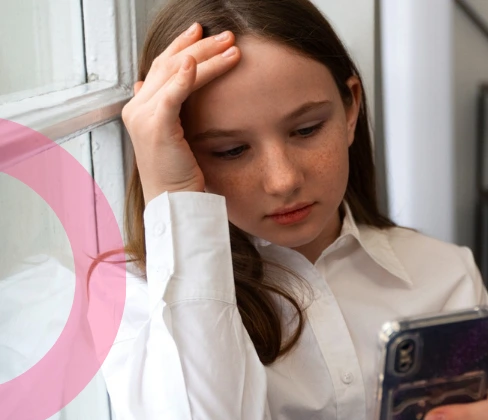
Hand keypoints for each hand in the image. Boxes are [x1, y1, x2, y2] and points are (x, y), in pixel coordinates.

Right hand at [122, 23, 241, 201]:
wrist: (172, 201)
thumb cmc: (179, 174)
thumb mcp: (174, 135)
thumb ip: (167, 109)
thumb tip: (156, 85)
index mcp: (142, 107)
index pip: (162, 65)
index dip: (181, 45)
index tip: (201, 32)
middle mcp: (138, 108)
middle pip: (169, 63)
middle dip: (199, 46)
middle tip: (226, 35)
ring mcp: (144, 116)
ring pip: (175, 73)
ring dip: (204, 57)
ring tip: (230, 47)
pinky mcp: (156, 127)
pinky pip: (171, 95)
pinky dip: (183, 77)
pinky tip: (197, 63)